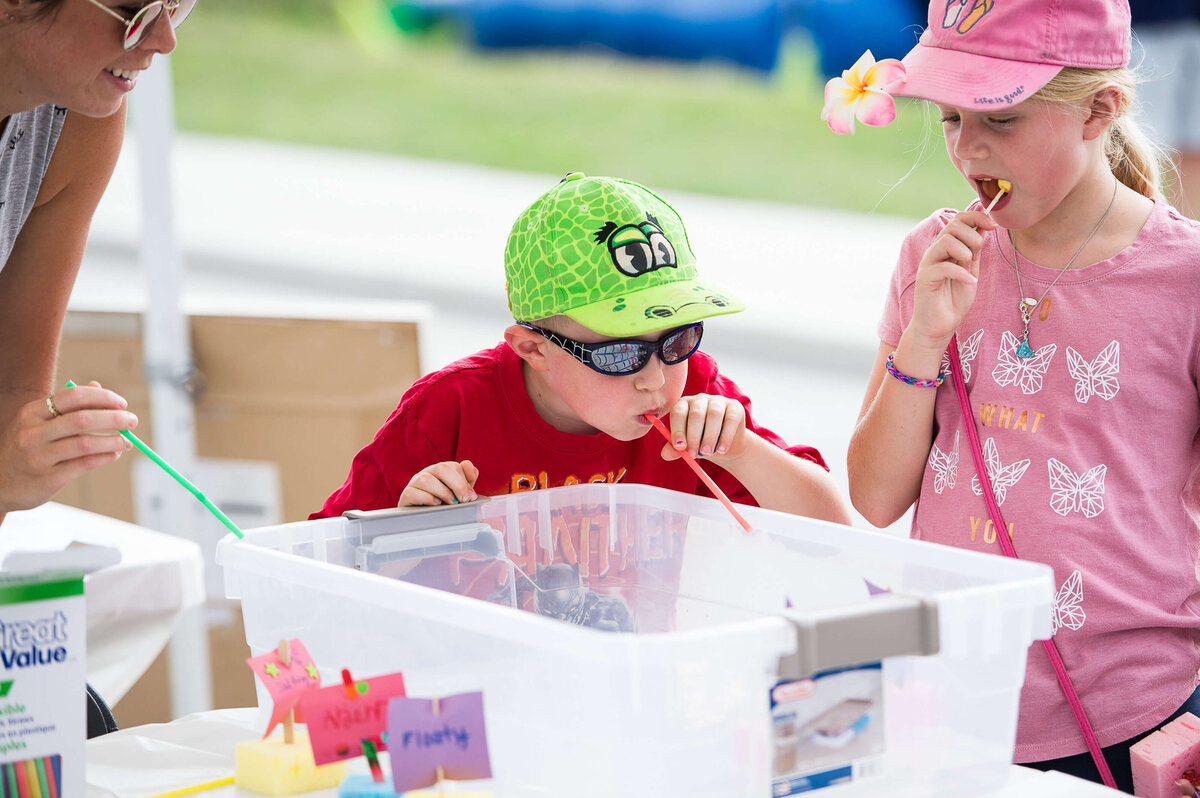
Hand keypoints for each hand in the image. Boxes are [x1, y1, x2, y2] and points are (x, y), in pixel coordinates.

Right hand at [0, 382, 135, 513]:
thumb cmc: (27, 448)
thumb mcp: (38, 423)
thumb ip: (67, 406)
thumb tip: (99, 387)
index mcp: (32, 413)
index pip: (72, 397)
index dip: (102, 398)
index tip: (122, 404)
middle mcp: (32, 433)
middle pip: (82, 419)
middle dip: (114, 418)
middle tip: (132, 421)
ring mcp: (38, 457)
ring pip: (85, 444)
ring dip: (113, 441)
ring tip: (127, 441)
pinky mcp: (47, 479)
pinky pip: (84, 464)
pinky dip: (105, 457)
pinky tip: (114, 454)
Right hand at [399, 460, 479, 505]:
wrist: (425, 520)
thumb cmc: (445, 504)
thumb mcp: (459, 491)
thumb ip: (468, 478)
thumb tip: (467, 464)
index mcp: (441, 470)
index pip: (454, 466)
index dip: (464, 482)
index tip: (470, 497)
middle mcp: (427, 473)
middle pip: (441, 469)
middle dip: (457, 485)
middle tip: (463, 500)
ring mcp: (414, 483)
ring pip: (426, 480)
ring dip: (442, 492)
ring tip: (449, 504)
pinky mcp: (405, 496)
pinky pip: (412, 493)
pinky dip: (427, 499)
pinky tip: (435, 505)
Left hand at [659, 394, 747, 462]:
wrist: (724, 447)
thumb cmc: (700, 443)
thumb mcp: (687, 447)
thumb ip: (676, 449)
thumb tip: (666, 454)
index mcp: (684, 405)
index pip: (678, 412)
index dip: (678, 430)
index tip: (680, 447)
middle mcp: (700, 399)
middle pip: (696, 413)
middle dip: (694, 436)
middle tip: (694, 454)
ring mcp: (718, 401)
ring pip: (714, 414)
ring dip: (710, 436)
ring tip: (708, 453)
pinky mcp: (735, 407)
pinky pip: (731, 419)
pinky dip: (726, 436)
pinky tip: (722, 449)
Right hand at [910, 210, 995, 349]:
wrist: (940, 326)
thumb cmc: (954, 300)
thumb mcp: (971, 270)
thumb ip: (975, 250)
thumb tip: (984, 226)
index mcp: (946, 248)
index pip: (958, 219)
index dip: (976, 217)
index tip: (993, 225)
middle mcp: (935, 252)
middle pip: (952, 225)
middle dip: (973, 236)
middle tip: (977, 254)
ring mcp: (928, 264)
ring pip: (946, 240)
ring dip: (965, 251)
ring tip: (969, 268)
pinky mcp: (924, 279)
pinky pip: (944, 266)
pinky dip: (961, 272)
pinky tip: (969, 282)